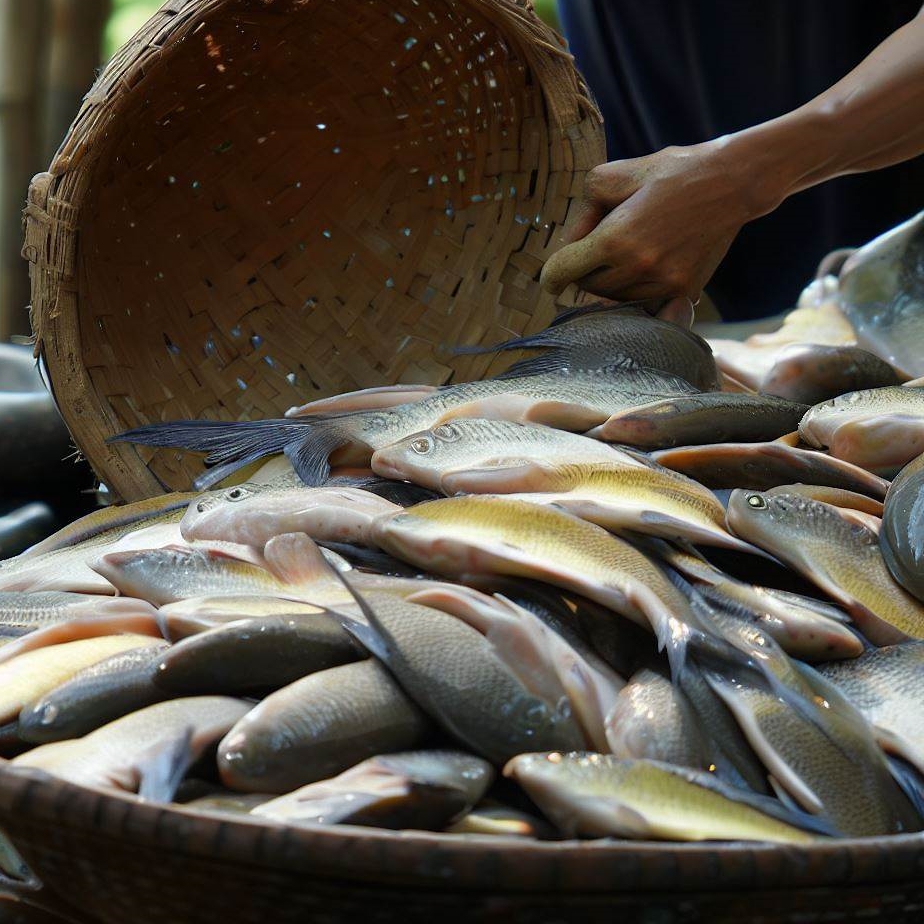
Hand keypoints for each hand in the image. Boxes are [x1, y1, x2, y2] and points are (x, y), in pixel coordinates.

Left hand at [541, 139, 770, 301]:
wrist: (732, 182)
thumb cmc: (671, 172)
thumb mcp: (616, 175)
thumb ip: (584, 209)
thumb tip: (571, 242)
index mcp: (615, 238)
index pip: (563, 271)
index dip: (551, 276)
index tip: (550, 281)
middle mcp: (637, 267)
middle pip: (589, 288)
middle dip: (586, 272)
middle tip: (598, 252)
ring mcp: (662, 283)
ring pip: (617, 299)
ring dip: (612, 283)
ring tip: (628, 255)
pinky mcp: (683, 291)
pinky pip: (646, 304)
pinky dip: (638, 293)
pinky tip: (645, 273)